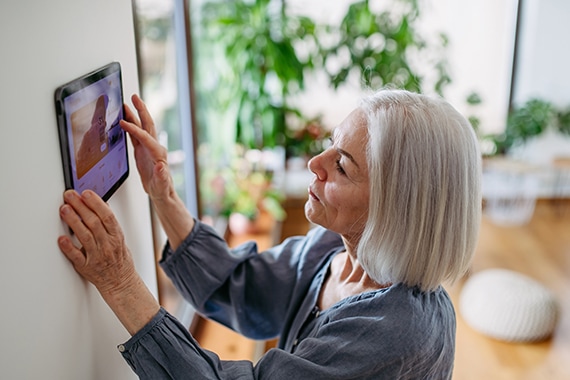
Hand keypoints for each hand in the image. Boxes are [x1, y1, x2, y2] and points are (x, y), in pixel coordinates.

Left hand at [58, 189, 160, 334]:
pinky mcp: (87, 267)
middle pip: (94, 222)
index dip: (96, 203)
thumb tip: (98, 206)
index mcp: (116, 237)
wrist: (121, 282)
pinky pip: (76, 257)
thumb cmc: (120, 260)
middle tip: (70, 196)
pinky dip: (69, 247)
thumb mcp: (119, 239)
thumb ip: (109, 225)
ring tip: (64, 209)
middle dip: (81, 206)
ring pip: (85, 236)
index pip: (107, 216)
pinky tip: (61, 238)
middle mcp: (107, 245)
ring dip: (73, 221)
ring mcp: (97, 256)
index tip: (86, 193)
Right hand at [120, 94, 172, 200]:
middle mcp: (155, 147)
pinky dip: (130, 127)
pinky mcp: (143, 151)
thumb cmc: (162, 190)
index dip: (134, 129)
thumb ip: (161, 176)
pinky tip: (124, 121)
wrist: (162, 193)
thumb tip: (161, 166)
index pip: (145, 137)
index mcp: (158, 153)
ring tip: (125, 104)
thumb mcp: (161, 185)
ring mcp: (148, 148)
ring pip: (141, 127)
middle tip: (134, 97)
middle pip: (147, 124)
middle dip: (141, 110)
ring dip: (134, 115)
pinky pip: (136, 135)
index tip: (123, 122)